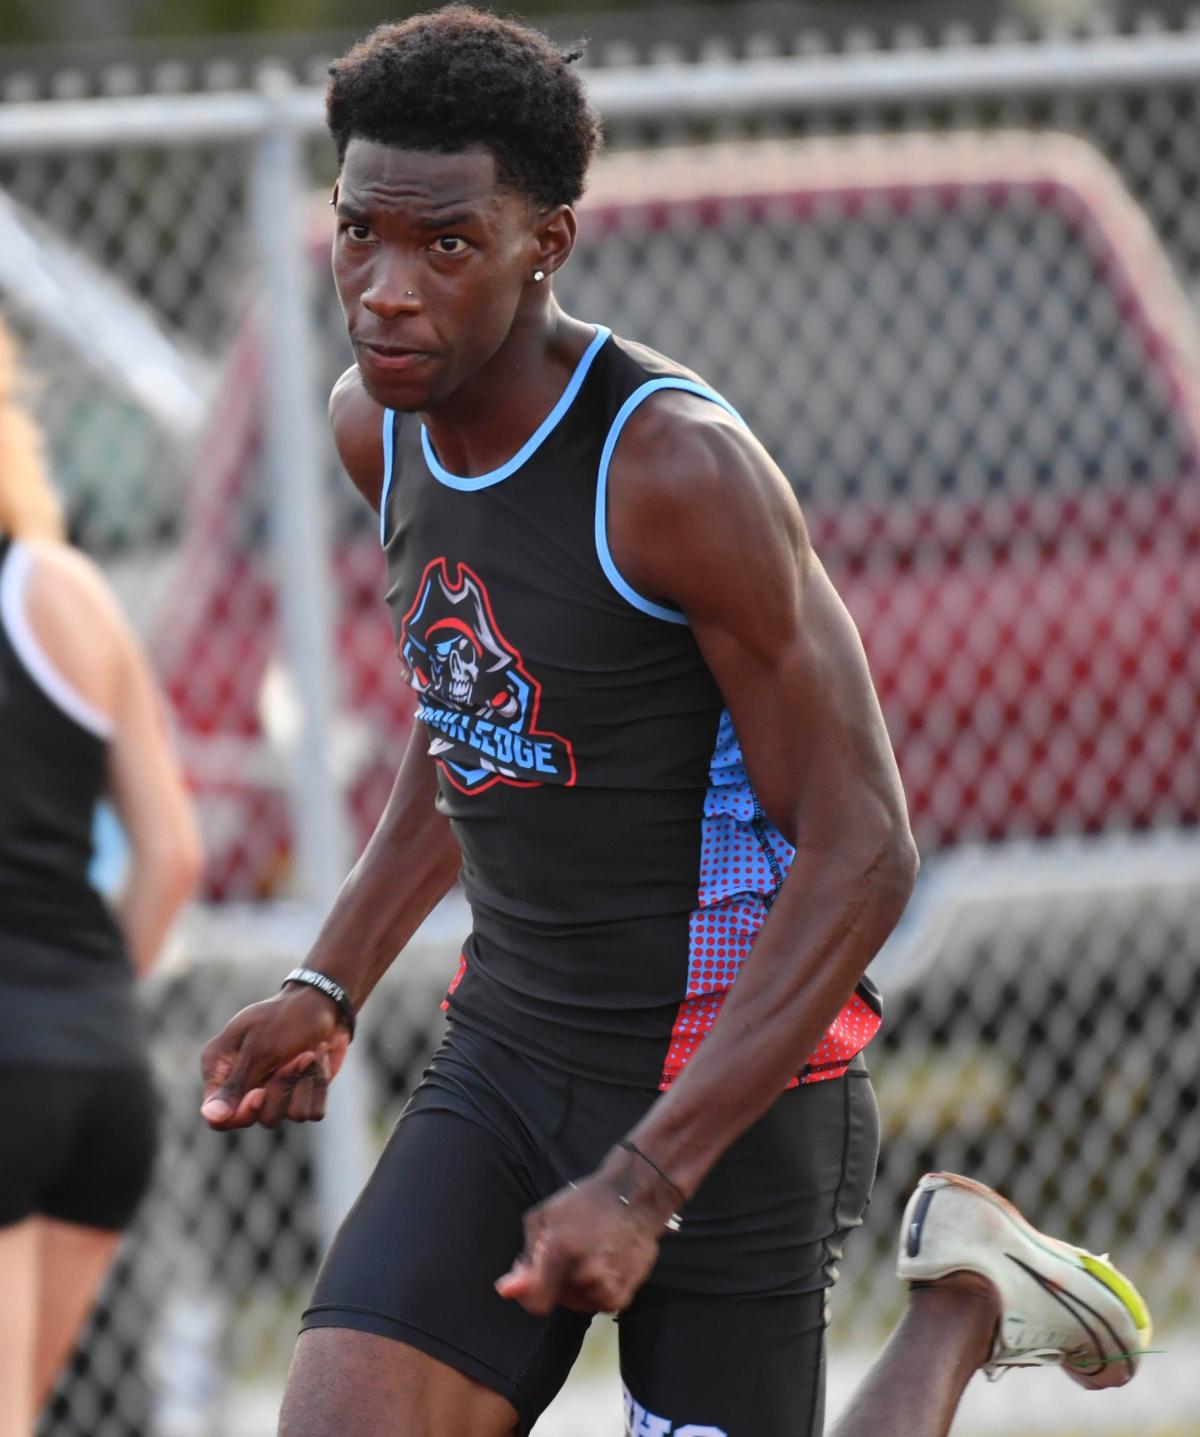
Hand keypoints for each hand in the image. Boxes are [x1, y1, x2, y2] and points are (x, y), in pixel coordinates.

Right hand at [200, 986, 350, 1130]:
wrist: (325, 1002)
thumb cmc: (286, 1016)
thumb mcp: (258, 1047)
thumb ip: (236, 1084)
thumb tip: (211, 1117)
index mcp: (222, 1071)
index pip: (219, 1119)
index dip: (241, 1114)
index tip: (260, 1092)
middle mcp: (247, 1086)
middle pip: (260, 1119)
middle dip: (282, 1087)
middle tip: (297, 1056)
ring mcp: (277, 1093)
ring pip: (290, 1116)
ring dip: (305, 1081)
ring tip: (310, 1052)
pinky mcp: (303, 1095)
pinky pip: (313, 1111)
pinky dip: (319, 1084)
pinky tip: (319, 1059)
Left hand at [495, 1161, 676, 1315]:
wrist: (635, 1198)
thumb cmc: (586, 1202)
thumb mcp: (545, 1216)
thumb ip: (527, 1257)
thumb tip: (508, 1290)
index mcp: (560, 1249)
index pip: (536, 1301)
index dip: (527, 1294)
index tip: (529, 1279)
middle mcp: (584, 1273)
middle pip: (555, 1298)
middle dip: (554, 1280)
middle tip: (568, 1253)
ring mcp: (606, 1287)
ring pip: (576, 1302)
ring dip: (575, 1286)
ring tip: (588, 1255)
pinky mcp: (622, 1297)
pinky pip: (596, 1304)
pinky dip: (595, 1290)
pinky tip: (603, 1265)